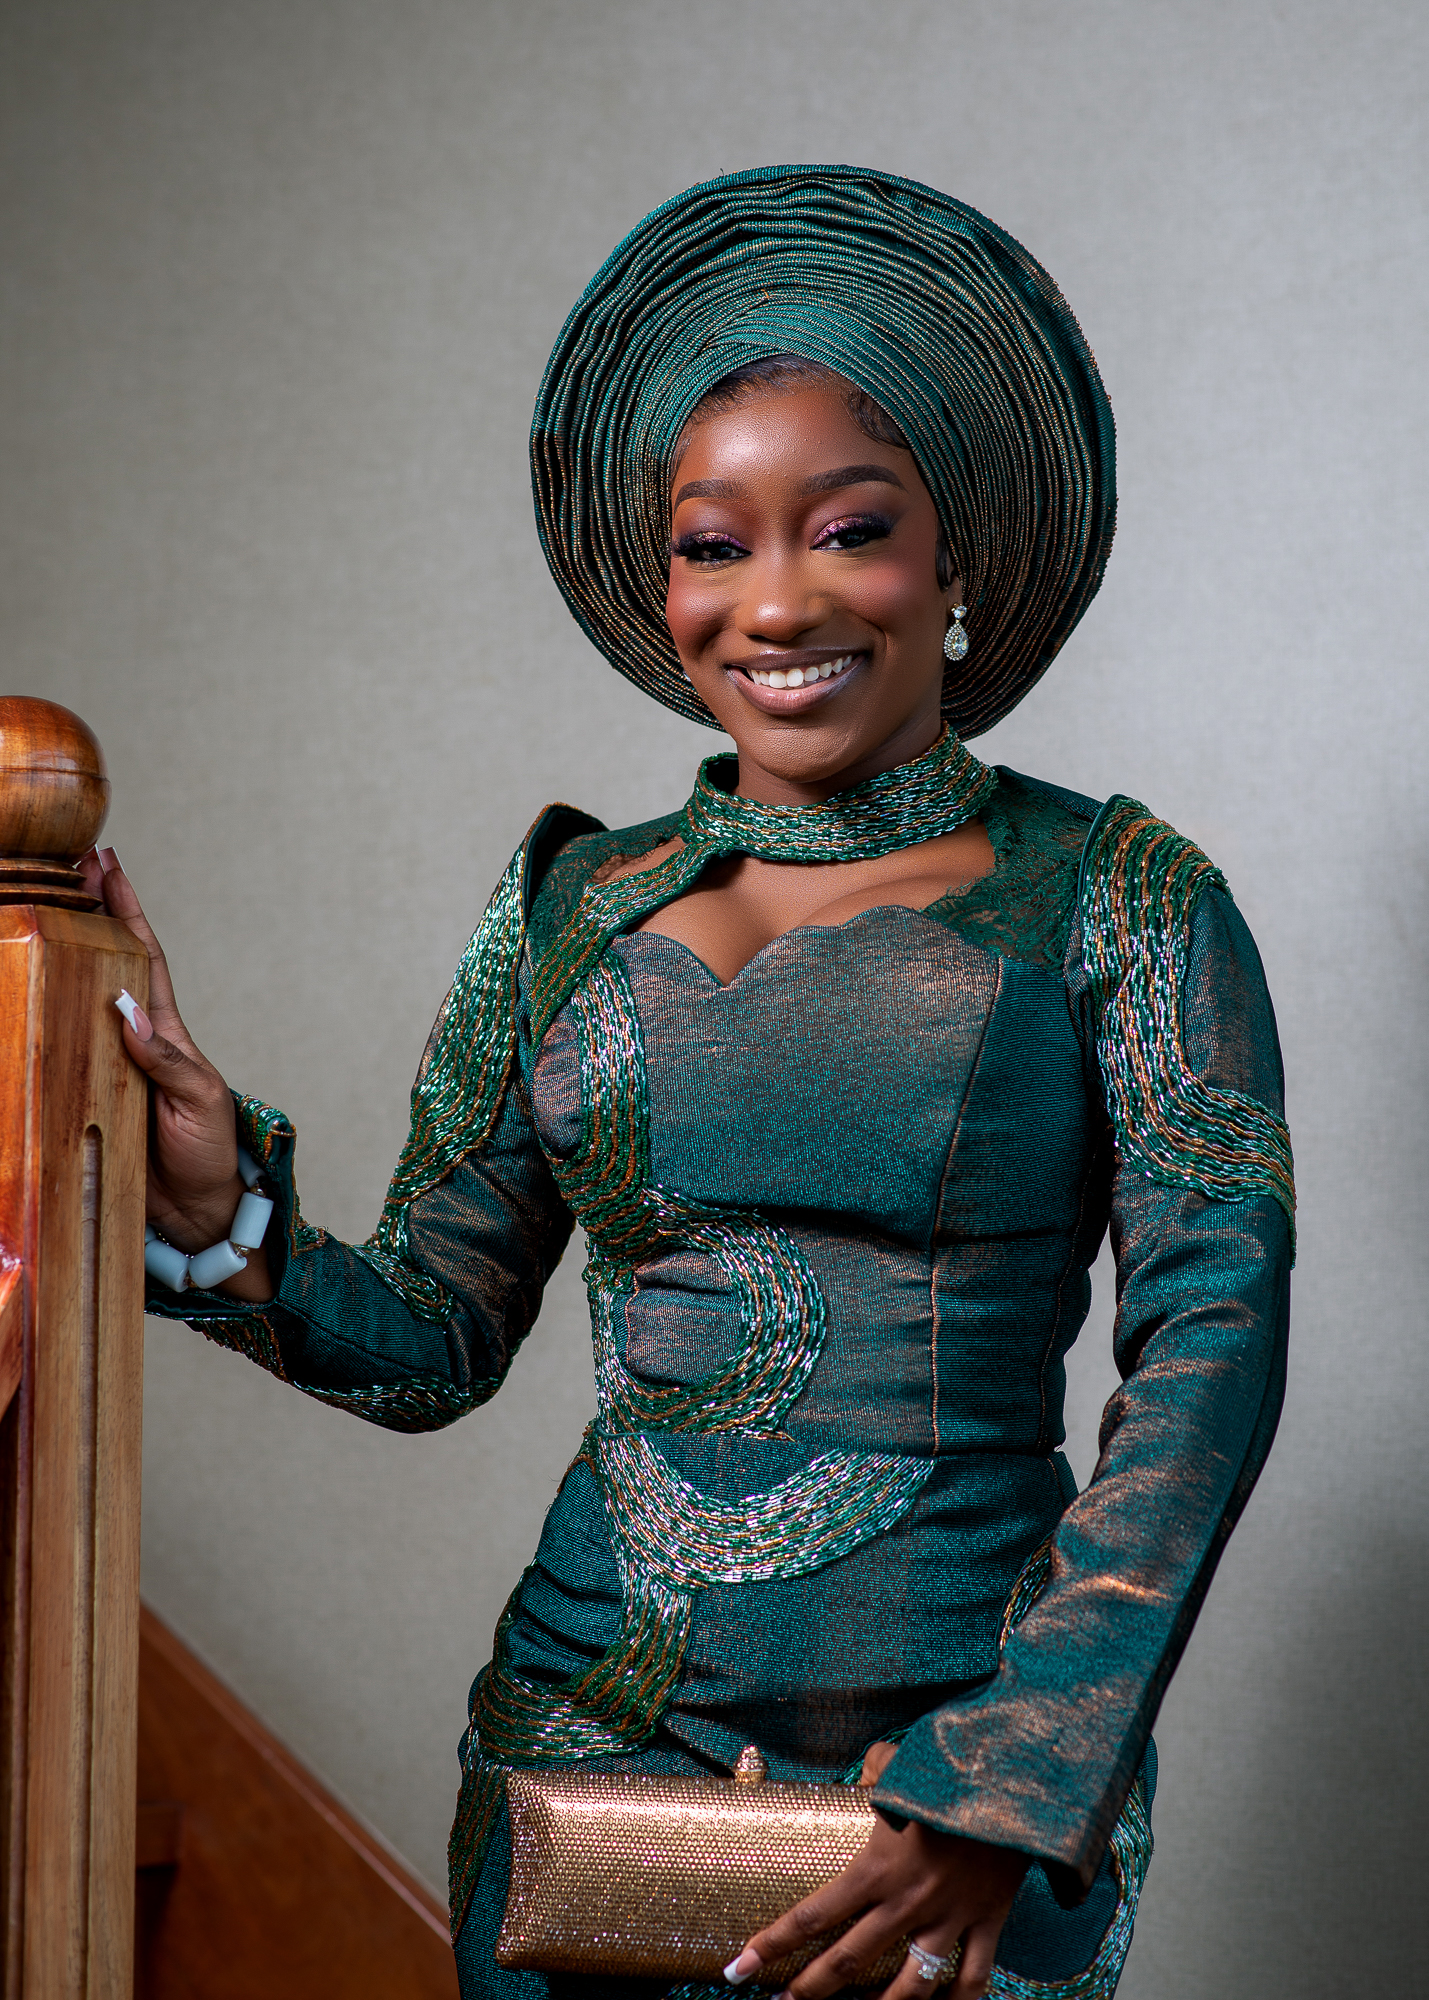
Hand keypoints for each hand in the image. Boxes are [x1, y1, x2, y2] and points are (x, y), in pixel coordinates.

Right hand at [80, 847, 273, 1301]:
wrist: (199, 1212)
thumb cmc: (208, 1151)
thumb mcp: (197, 1100)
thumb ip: (164, 1058)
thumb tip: (125, 1008)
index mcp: (167, 1033)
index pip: (144, 957)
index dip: (126, 910)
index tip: (108, 862)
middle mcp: (132, 1040)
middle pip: (105, 965)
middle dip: (87, 913)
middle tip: (66, 864)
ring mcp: (107, 1065)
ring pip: (77, 999)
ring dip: (61, 955)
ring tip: (38, 907)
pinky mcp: (87, 1098)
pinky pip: (59, 1053)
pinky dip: (40, 1020)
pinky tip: (21, 995)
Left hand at [725, 1743, 1028, 1999]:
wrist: (1015, 1779)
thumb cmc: (949, 1766)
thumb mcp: (897, 1764)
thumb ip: (871, 1776)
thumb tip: (861, 1780)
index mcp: (876, 1865)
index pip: (812, 1915)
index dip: (771, 1944)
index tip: (738, 1969)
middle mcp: (906, 1900)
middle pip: (848, 1962)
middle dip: (809, 1989)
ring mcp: (948, 1917)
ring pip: (909, 1988)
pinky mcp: (987, 1922)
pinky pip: (972, 1979)